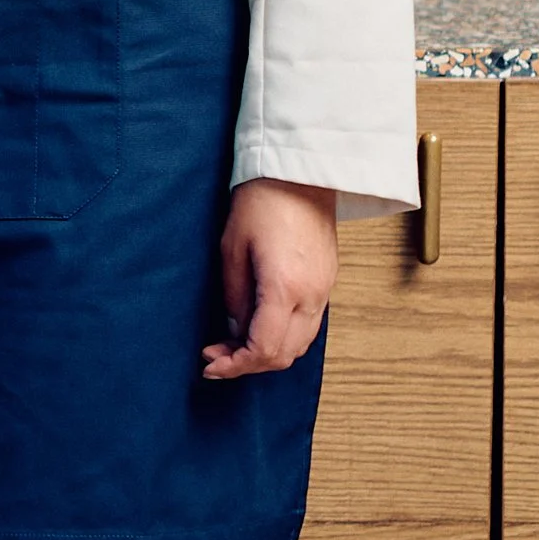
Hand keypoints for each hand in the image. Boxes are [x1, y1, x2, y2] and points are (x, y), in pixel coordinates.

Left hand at [204, 178, 336, 379]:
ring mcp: (324, 290)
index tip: (210, 364)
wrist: (300, 174)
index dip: (235, 365)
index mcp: (285, 287)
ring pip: (300, 345)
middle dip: (248, 364)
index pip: (264, 349)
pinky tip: (258, 328)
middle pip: (284, 355)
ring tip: (233, 345)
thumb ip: (234, 297)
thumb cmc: (262, 202)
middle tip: (216, 356)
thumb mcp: (232, 249)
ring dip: (267, 353)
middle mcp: (312, 295)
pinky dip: (283, 338)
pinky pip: (308, 326)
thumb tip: (235, 331)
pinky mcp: (327, 282)